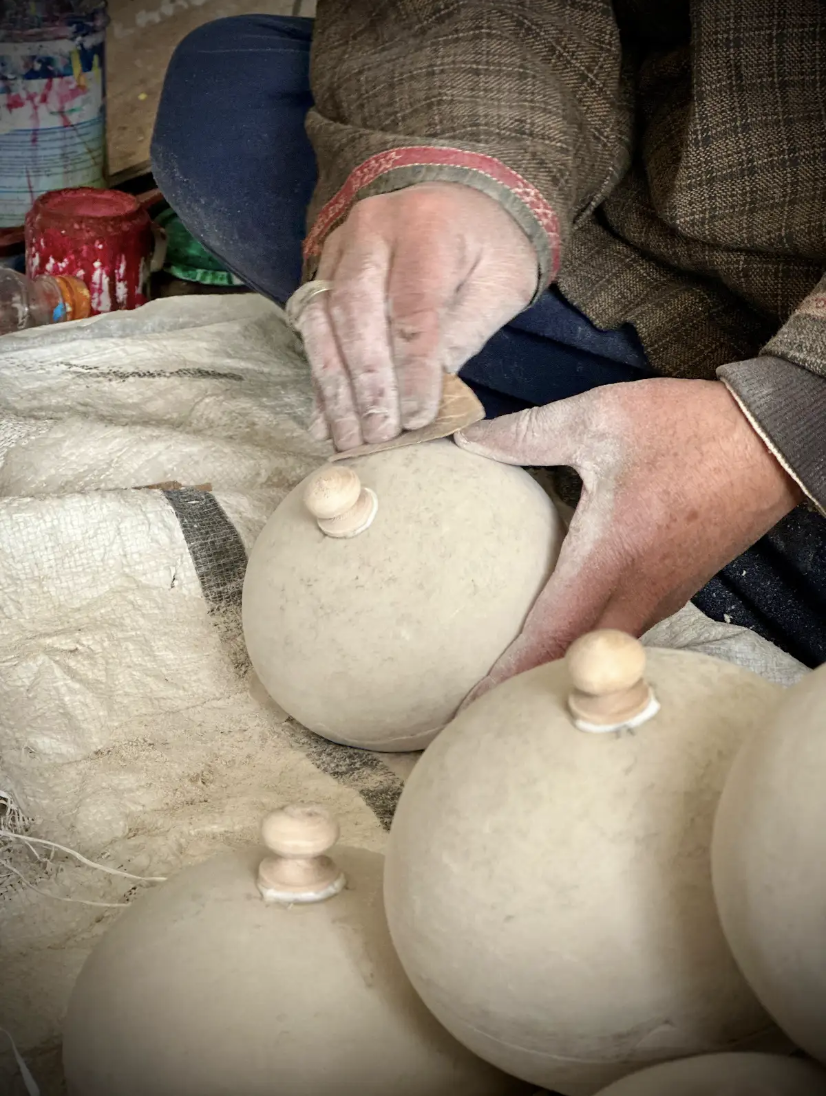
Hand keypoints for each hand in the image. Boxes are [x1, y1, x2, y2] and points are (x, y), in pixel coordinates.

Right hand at [299, 182, 537, 449]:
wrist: (464, 202)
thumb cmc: (490, 249)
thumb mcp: (499, 286)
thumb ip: (463, 334)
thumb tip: (426, 401)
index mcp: (427, 224)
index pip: (412, 304)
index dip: (412, 366)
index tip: (417, 417)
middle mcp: (372, 228)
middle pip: (355, 310)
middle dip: (366, 381)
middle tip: (379, 434)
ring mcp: (340, 247)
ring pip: (322, 321)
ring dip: (334, 387)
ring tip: (348, 439)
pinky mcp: (323, 270)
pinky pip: (312, 327)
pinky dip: (321, 378)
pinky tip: (324, 421)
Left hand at [455, 378, 802, 696]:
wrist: (773, 440)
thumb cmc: (690, 431)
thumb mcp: (600, 418)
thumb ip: (528, 433)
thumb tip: (473, 442)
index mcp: (610, 557)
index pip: (549, 635)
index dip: (507, 677)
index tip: (471, 708)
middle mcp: (636, 592)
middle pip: (572, 663)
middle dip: (524, 690)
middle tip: (481, 709)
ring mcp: (661, 596)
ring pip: (601, 653)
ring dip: (558, 670)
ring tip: (513, 680)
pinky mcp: (674, 589)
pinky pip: (623, 633)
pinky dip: (588, 647)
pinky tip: (564, 634)